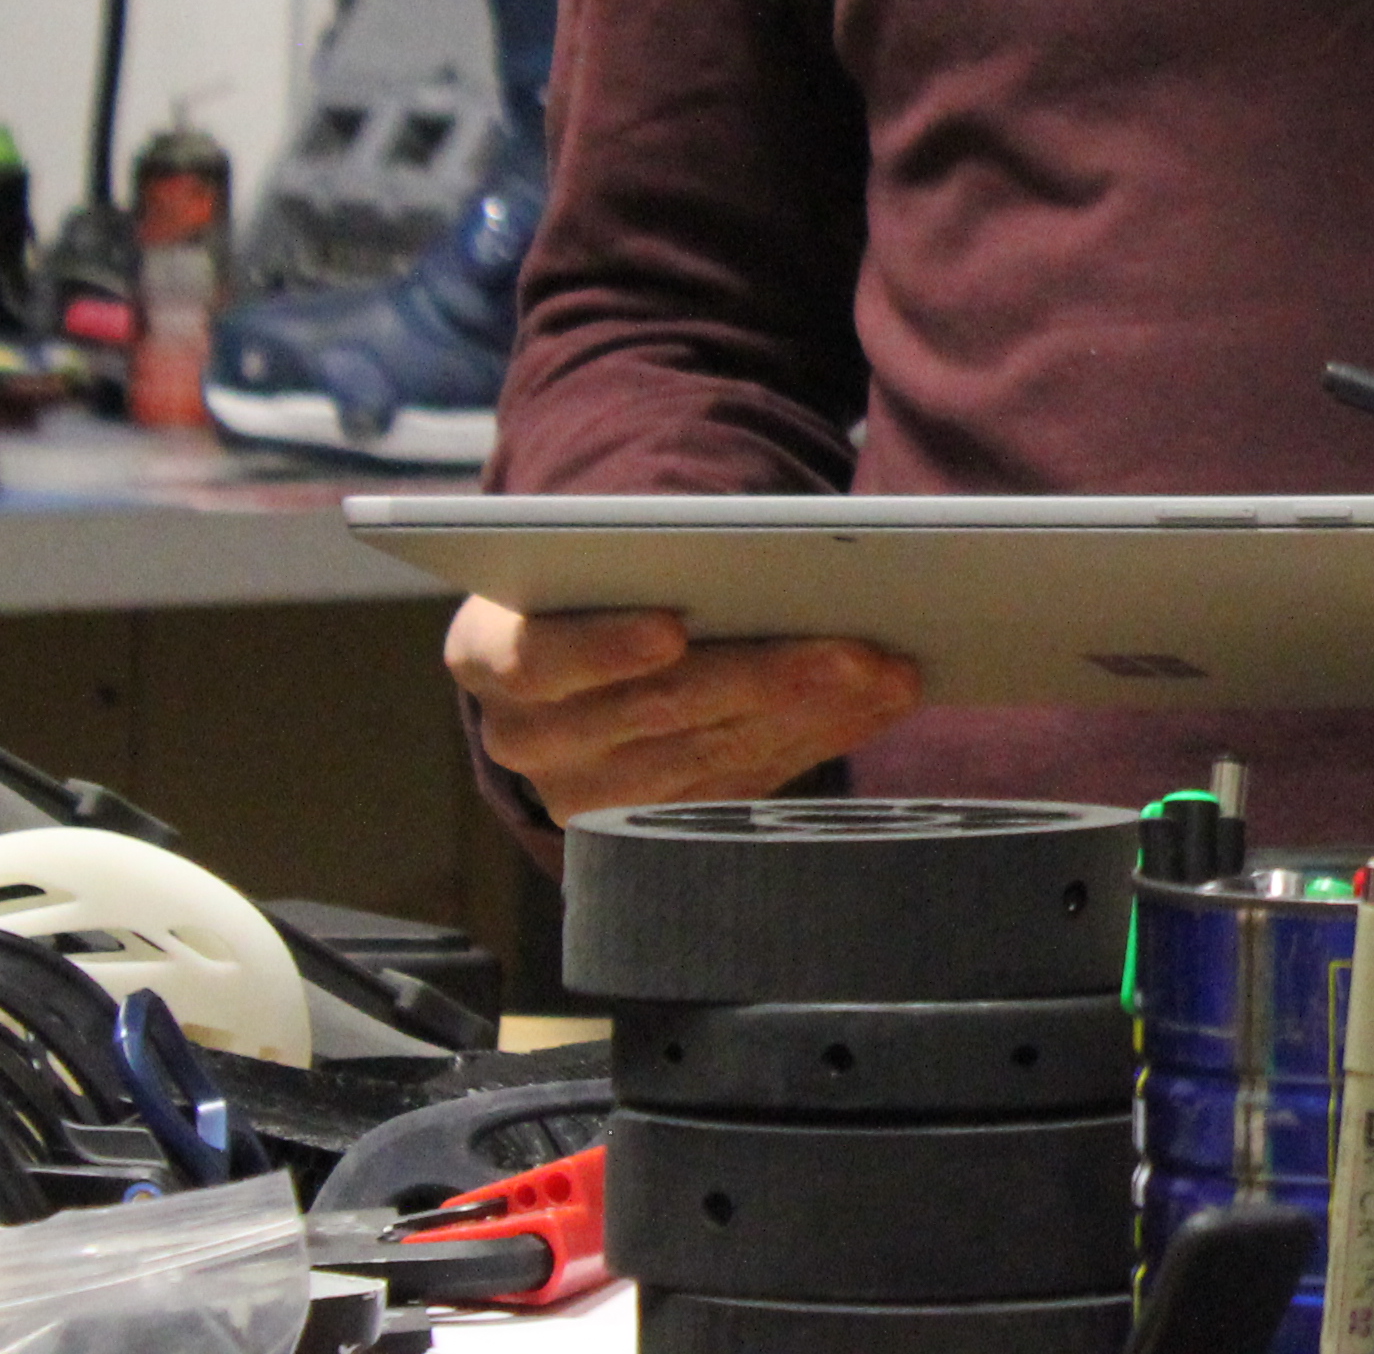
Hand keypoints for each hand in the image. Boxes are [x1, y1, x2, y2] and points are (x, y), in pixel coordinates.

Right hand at [443, 597, 920, 818]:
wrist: (563, 660)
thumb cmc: (589, 583)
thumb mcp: (588, 560)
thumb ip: (647, 555)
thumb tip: (781, 547)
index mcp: (487, 655)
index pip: (537, 659)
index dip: (605, 648)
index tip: (672, 628)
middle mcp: (524, 738)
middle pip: (653, 712)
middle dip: (765, 676)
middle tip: (854, 649)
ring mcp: (583, 793)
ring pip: (709, 755)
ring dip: (811, 713)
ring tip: (886, 673)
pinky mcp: (645, 825)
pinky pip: (740, 784)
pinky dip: (815, 739)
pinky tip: (873, 703)